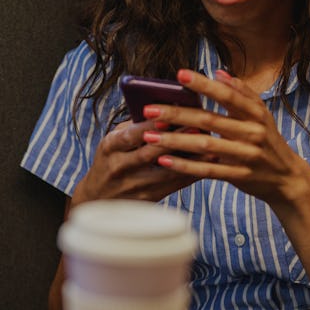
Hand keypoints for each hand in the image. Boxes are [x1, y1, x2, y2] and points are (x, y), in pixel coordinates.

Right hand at [74, 118, 200, 204]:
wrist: (99, 198)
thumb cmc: (111, 160)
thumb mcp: (113, 141)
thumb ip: (135, 126)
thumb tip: (165, 109)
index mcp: (109, 148)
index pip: (131, 135)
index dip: (150, 127)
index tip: (170, 115)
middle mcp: (119, 168)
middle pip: (150, 153)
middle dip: (175, 139)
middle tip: (198, 125)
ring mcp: (134, 186)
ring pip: (166, 172)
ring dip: (189, 158)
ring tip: (210, 145)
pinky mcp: (147, 199)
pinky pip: (174, 186)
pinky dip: (191, 173)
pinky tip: (207, 164)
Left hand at [141, 69, 309, 208]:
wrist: (287, 178)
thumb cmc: (267, 142)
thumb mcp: (262, 115)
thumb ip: (242, 93)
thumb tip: (219, 72)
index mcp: (256, 114)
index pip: (227, 95)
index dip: (203, 84)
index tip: (179, 75)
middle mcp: (252, 133)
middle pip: (209, 120)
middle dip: (176, 114)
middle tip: (149, 109)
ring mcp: (246, 155)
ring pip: (205, 145)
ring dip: (174, 141)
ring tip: (150, 136)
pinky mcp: (239, 176)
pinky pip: (208, 170)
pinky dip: (185, 165)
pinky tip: (164, 160)